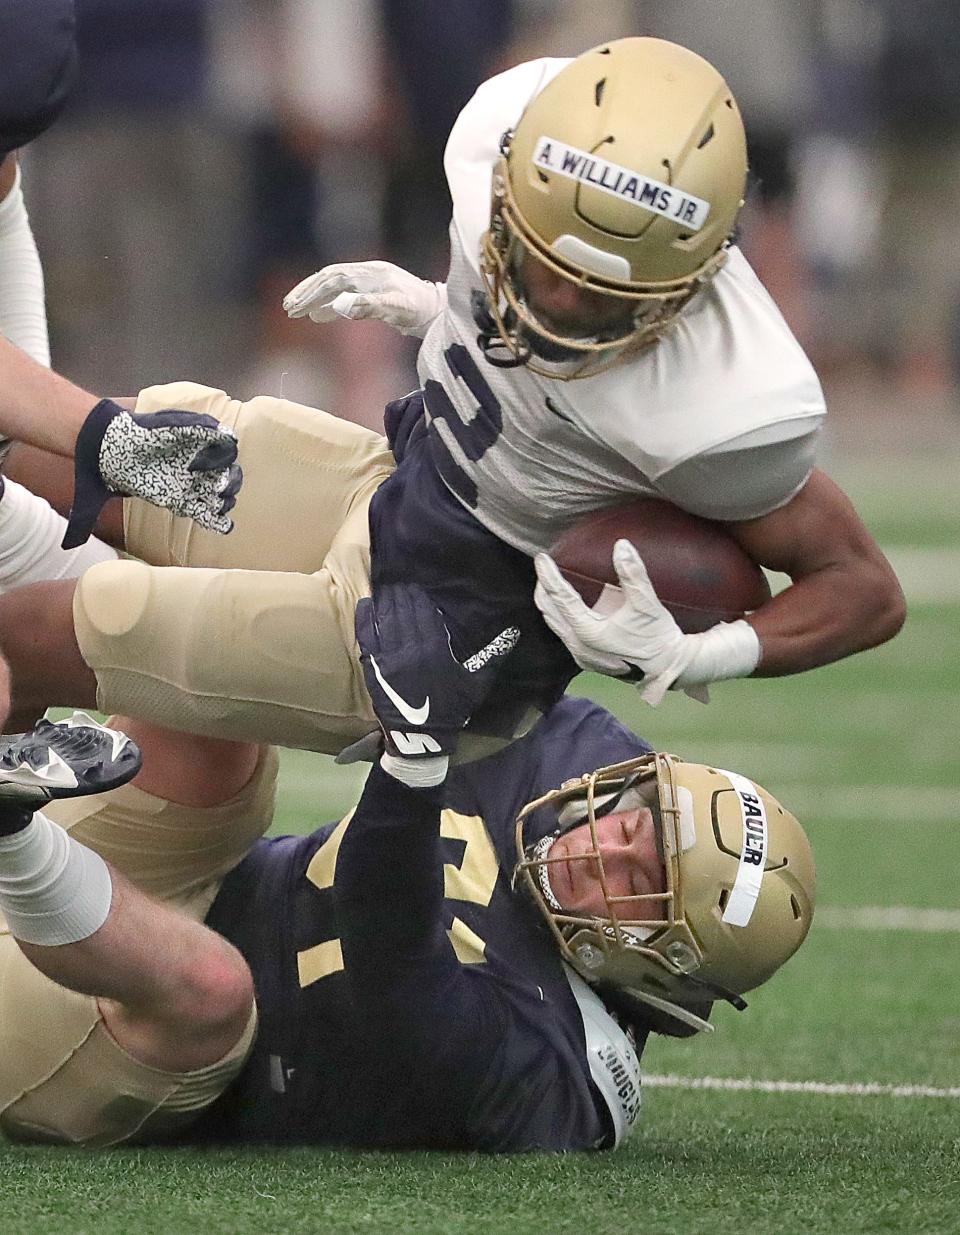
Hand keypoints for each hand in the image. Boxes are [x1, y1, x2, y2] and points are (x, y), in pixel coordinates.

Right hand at [62, 400, 242, 548]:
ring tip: (222, 469)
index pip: (203, 513)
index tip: (223, 522)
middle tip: (221, 491)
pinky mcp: (185, 431)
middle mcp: (186, 477)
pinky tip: (225, 438)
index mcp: (174, 496)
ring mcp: (188, 454)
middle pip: (220, 488)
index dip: (216, 518)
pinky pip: (211, 432)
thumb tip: (67, 545)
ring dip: (226, 465)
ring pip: (222, 461)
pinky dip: (220, 435)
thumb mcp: (92, 500)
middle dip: (225, 490)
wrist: (97, 437)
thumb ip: (84, 523)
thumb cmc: (102, 469)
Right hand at [283, 261, 444, 337]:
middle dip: (307, 292)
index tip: (297, 306)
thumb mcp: (399, 309)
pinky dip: (329, 306)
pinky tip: (318, 316)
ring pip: (334, 287)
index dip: (312, 291)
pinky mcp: (373, 294)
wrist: (439, 312)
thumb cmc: (421, 310)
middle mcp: (367, 274)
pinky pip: (344, 297)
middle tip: (288, 308)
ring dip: (314, 298)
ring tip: (296, 311)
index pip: (333, 278)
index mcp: (370, 273)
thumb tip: (344, 306)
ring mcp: (369, 283)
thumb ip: (372, 306)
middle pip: (329, 279)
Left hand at [356, 584, 518, 756]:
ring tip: (388, 589)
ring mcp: (389, 658)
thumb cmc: (451, 709)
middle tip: (401, 585)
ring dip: (387, 601)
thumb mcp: (476, 683)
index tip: (417, 587)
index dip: (419, 598)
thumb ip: (493, 656)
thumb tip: (513, 632)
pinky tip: (366, 603)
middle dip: (402, 595)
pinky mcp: (372, 667)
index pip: (425, 614)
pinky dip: (364, 618)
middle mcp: (411, 649)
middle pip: (404, 612)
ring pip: (385, 620)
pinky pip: (366, 636)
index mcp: (436, 650)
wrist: (421, 737)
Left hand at [534, 540, 713, 705]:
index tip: (542, 558)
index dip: (549, 575)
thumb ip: (633, 573)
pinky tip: (566, 605)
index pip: (561, 598)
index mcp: (588, 632)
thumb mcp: (647, 603)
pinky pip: (563, 633)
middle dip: (544, 587)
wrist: (668, 667)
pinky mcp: (586, 659)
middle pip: (549, 611)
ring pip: (554, 623)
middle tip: (544, 566)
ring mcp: (580, 655)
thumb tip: (621, 546)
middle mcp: (578, 646)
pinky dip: (560, 615)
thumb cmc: (658, 637)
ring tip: (550, 581)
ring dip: (550, 602)